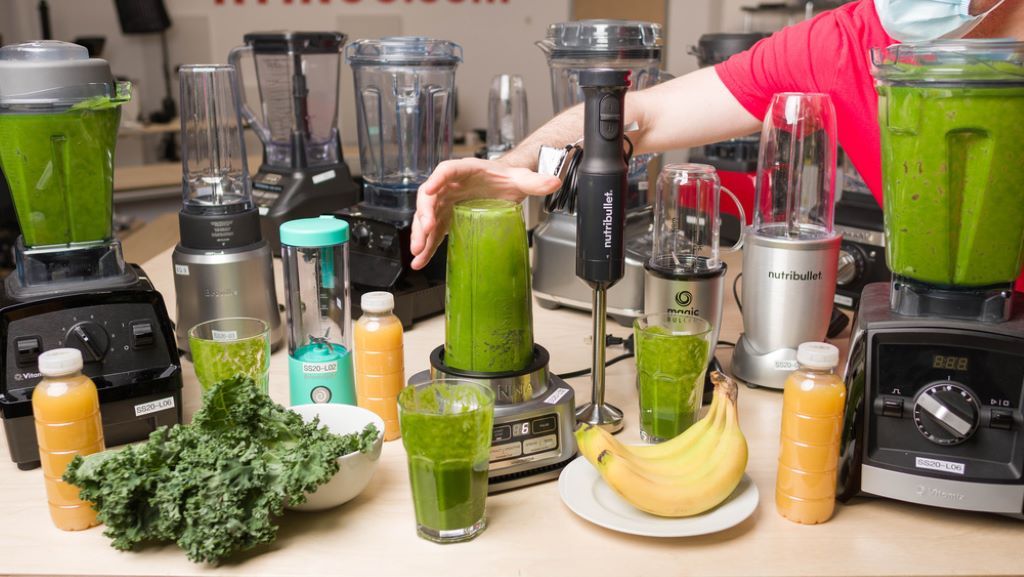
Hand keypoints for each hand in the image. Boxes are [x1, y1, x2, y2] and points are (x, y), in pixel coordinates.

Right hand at [410, 158, 560, 269]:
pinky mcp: (445, 219)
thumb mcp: (521, 178)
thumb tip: (553, 182)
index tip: (429, 190)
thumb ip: (536, 180)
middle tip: (426, 231)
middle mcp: (450, 186)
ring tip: (418, 252)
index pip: (447, 170)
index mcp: (466, 170)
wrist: (502, 185)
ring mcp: (445, 203)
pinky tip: (420, 261)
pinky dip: (426, 246)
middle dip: (424, 214)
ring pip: (426, 217)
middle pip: (430, 197)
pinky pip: (432, 233)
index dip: (436, 180)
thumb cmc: (505, 178)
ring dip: (420, 234)